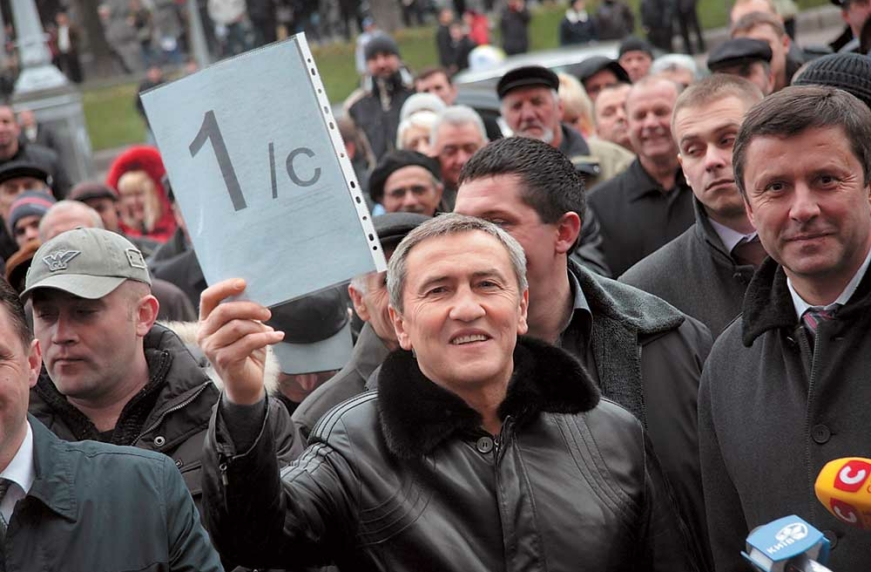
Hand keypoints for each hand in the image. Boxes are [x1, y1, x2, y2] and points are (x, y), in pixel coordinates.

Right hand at [197, 279, 283, 404]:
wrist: (246, 385)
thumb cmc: (246, 353)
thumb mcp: (245, 329)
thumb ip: (245, 314)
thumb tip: (258, 297)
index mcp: (206, 322)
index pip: (208, 297)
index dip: (224, 287)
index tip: (243, 283)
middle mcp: (204, 334)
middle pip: (224, 310)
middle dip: (250, 308)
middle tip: (267, 313)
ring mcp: (211, 348)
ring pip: (237, 326)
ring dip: (258, 326)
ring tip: (270, 330)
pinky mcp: (224, 360)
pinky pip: (248, 341)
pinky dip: (266, 337)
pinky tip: (277, 337)